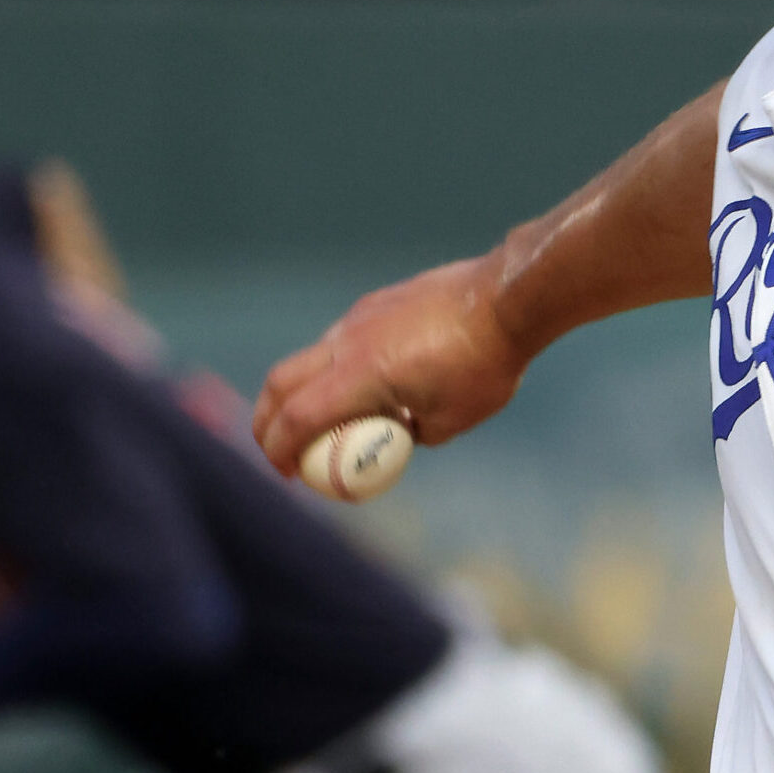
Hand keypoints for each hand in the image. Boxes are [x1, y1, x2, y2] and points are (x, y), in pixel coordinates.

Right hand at [252, 253, 527, 475]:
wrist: (507, 298)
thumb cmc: (485, 363)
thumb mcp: (451, 421)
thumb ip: (415, 434)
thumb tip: (401, 438)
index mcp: (361, 375)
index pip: (298, 418)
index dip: (280, 450)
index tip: (285, 474)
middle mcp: (348, 341)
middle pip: (282, 381)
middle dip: (266, 419)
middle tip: (276, 447)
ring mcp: (360, 316)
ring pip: (310, 355)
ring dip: (302, 389)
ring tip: (323, 418)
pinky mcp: (377, 301)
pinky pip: (340, 338)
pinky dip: (335, 365)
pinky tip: (367, 380)